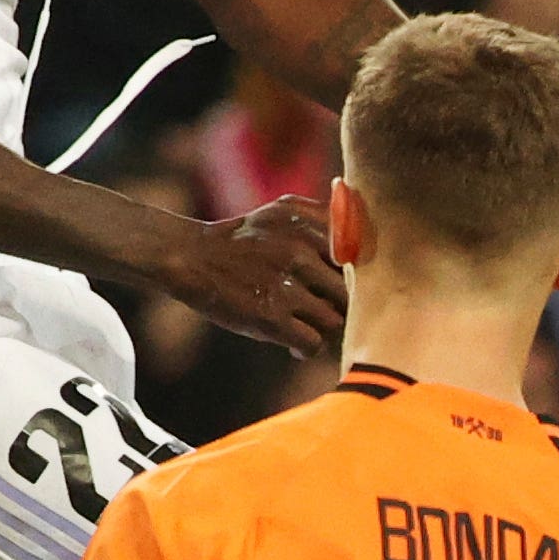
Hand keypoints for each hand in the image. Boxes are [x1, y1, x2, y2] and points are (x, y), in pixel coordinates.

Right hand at [150, 196, 345, 352]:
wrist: (191, 257)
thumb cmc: (243, 238)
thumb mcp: (283, 211)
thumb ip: (325, 215)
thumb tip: (367, 234)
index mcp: (309, 226)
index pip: (363, 258)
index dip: (362, 277)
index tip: (349, 286)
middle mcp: (300, 253)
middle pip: (352, 292)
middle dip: (345, 306)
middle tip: (329, 311)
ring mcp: (285, 286)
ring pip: (335, 319)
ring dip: (325, 328)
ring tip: (309, 327)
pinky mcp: (269, 317)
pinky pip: (312, 343)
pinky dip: (306, 348)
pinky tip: (293, 344)